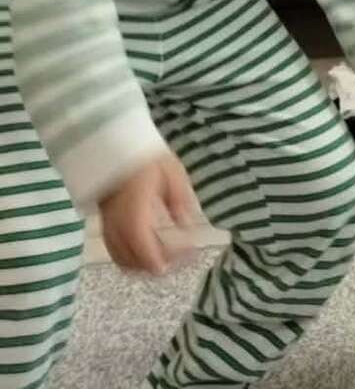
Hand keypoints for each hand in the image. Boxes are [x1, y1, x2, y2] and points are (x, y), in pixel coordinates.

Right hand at [98, 152, 198, 275]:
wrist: (114, 148)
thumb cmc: (146, 157)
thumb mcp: (172, 172)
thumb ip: (180, 200)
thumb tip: (189, 225)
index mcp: (135, 209)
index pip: (144, 246)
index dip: (162, 259)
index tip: (186, 255)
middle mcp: (118, 223)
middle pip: (133, 260)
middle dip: (157, 266)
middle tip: (180, 258)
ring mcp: (108, 226)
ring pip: (122, 260)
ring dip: (144, 266)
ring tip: (166, 258)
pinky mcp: (104, 226)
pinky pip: (114, 253)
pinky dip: (131, 260)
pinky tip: (147, 254)